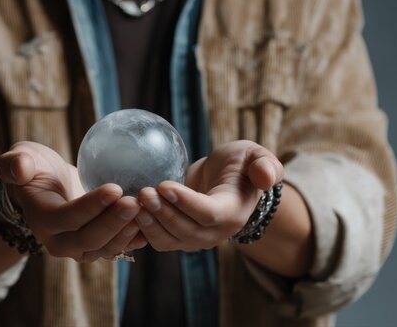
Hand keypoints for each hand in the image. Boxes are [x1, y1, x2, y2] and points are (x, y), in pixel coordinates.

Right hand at [0, 141, 146, 261]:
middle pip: (89, 239)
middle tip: (136, 201)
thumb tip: (19, 169)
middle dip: (113, 223)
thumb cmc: (33, 168)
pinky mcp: (98, 245)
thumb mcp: (20, 158)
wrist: (45, 187)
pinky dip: (136, 238)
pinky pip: (119, 248)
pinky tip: (153, 221)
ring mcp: (80, 248)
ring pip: (106, 249)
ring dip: (127, 233)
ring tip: (146, 211)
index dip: (91, 207)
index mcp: (41, 219)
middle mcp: (59, 241)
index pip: (67, 218)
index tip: (115, 188)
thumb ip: (14, 163)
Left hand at [135, 140, 282, 251]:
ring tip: (135, 201)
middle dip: (162, 213)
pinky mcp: (177, 238)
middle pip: (185, 231)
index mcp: (233, 213)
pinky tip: (130, 210)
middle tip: (142, 192)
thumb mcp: (255, 155)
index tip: (164, 184)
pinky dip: (142, 229)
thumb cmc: (240, 164)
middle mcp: (215, 233)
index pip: (208, 214)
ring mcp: (195, 239)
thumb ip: (266, 165)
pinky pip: (158, 240)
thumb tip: (267, 177)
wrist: (224, 179)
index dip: (185, 202)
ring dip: (149, 223)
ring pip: (169, 240)